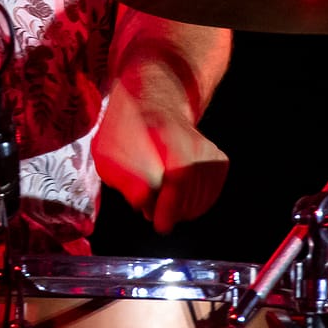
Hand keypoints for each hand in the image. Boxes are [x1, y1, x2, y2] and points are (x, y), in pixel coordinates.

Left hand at [92, 86, 228, 233]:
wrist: (153, 102)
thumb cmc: (124, 129)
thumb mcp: (108, 149)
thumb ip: (123, 176)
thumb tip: (142, 201)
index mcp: (165, 131)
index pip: (180, 173)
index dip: (171, 204)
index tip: (160, 225)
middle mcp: (195, 140)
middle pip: (188, 195)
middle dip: (168, 211)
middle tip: (148, 208)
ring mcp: (211, 152)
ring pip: (199, 201)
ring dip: (176, 210)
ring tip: (157, 197)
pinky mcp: (220, 162)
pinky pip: (207, 199)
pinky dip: (189, 206)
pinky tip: (173, 195)